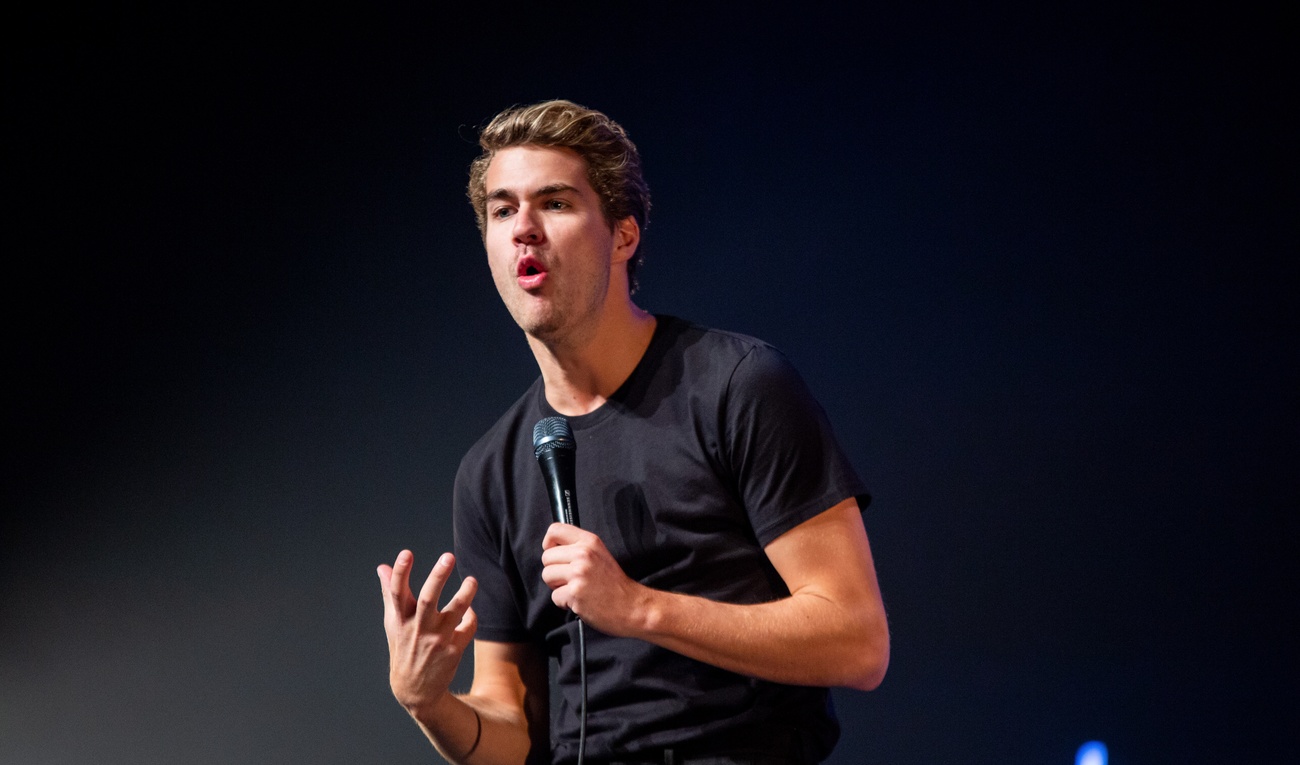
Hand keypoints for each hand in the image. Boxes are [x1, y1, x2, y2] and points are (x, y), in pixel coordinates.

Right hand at [378, 550, 477, 715]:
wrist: (415, 690)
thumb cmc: (404, 648)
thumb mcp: (393, 623)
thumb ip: (390, 593)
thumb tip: (382, 567)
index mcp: (399, 620)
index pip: (396, 592)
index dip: (400, 572)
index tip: (406, 553)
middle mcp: (417, 629)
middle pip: (427, 599)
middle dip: (438, 577)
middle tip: (449, 556)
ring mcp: (436, 640)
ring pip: (455, 611)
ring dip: (466, 593)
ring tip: (472, 580)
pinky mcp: (453, 650)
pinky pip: (468, 626)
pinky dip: (471, 616)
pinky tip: (469, 609)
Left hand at [540, 523, 650, 635]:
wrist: (632, 606)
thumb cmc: (615, 584)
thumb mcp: (600, 554)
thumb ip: (579, 548)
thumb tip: (552, 548)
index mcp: (589, 542)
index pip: (555, 530)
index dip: (549, 544)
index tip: (556, 555)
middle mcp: (583, 554)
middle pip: (546, 557)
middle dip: (554, 571)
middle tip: (571, 579)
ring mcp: (579, 573)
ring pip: (547, 576)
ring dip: (558, 587)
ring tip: (576, 589)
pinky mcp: (575, 593)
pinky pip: (554, 597)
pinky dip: (564, 603)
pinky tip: (580, 601)